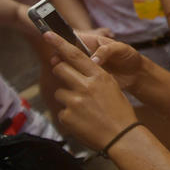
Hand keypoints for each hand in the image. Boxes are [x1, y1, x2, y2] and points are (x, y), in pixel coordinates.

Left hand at [47, 31, 138, 150]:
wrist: (121, 135)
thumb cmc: (118, 109)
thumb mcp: (110, 86)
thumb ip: (92, 75)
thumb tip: (69, 66)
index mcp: (98, 76)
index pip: (75, 54)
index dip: (59, 43)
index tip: (47, 34)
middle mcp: (85, 86)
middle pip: (60, 69)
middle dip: (60, 70)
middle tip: (67, 77)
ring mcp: (75, 101)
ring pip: (60, 91)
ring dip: (67, 96)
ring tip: (83, 107)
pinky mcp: (67, 116)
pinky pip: (62, 109)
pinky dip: (70, 114)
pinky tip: (83, 120)